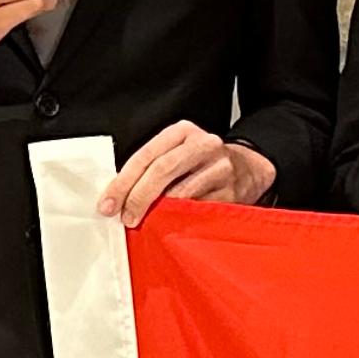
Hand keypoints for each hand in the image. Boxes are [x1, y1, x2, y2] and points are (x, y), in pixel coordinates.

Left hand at [100, 121, 270, 223]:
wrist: (250, 168)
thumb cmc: (203, 164)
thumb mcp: (178, 153)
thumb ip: (152, 168)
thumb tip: (119, 197)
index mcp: (182, 132)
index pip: (146, 155)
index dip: (124, 182)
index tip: (109, 204)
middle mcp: (203, 145)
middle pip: (163, 170)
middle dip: (138, 197)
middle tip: (125, 218)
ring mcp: (221, 167)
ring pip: (182, 192)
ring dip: (159, 212)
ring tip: (146, 222)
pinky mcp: (233, 191)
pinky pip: (200, 209)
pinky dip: (181, 219)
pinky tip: (171, 224)